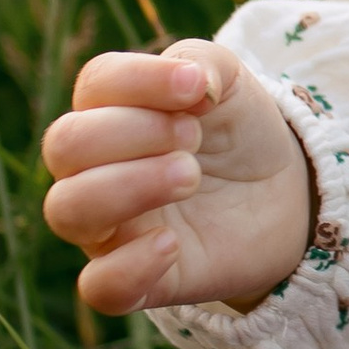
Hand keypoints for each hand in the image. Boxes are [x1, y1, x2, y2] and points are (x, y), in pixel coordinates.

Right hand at [41, 40, 311, 315]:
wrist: (283, 196)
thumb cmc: (239, 133)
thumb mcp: (231, 83)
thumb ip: (203, 62)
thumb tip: (189, 79)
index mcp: (110, 111)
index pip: (94, 85)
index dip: (140, 80)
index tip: (196, 88)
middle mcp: (94, 169)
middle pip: (64, 145)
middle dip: (133, 133)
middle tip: (193, 140)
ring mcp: (109, 227)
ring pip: (67, 210)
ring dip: (127, 186)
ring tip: (189, 176)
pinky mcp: (138, 278)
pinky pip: (99, 286)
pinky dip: (127, 266)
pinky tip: (171, 244)